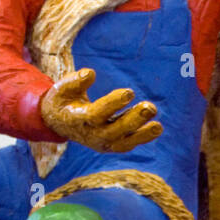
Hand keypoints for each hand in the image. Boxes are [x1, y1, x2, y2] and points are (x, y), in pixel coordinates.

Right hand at [39, 68, 162, 153]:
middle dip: (133, 120)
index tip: (130, 92)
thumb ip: (75, 81)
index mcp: (78, 119)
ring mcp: (102, 143)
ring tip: (158, 125)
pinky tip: (156, 128)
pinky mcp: (111, 145)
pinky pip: (128, 144)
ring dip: (142, 134)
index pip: (97, 113)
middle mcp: (91, 134)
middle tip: (150, 107)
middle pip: (115, 130)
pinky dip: (142, 138)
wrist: (60, 122)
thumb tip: (90, 73)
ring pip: (124, 142)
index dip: (113, 103)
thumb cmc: (64, 100)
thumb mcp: (63, 87)